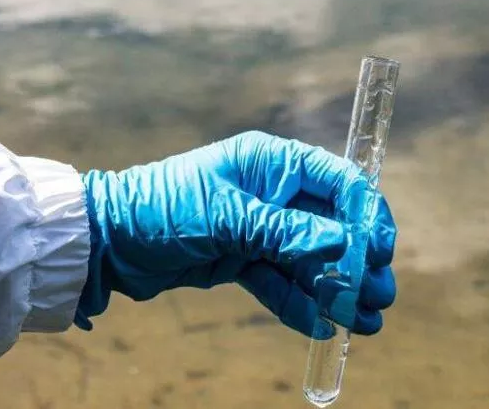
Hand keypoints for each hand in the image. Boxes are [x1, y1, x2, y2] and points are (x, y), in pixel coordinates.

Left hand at [75, 131, 395, 337]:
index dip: (365, 214)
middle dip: (357, 261)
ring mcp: (257, 228)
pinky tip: (323, 326)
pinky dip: (299, 303)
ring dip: (336, 289)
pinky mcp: (242, 259)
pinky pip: (280, 282)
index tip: (380, 251)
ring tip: (365, 324)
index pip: (337, 181)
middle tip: (380, 296)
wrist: (108, 242)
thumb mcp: (226, 217)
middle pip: (331, 226)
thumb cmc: (162, 209)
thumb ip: (285, 232)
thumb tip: (345, 246)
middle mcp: (271, 192)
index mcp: (270, 163)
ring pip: (309, 259)